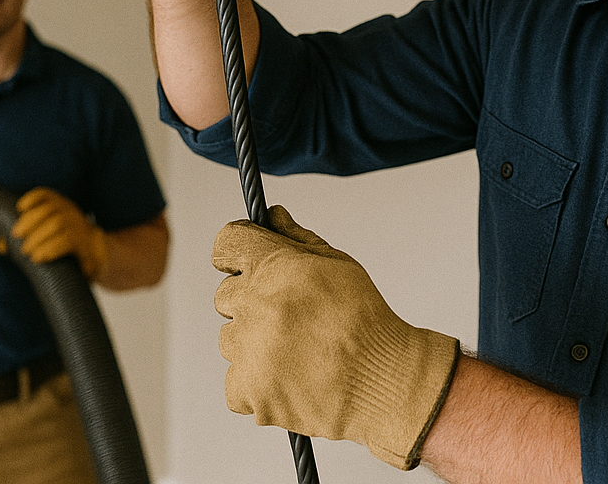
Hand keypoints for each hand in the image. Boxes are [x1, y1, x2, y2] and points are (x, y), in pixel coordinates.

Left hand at [10, 187, 108, 279]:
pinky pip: (67, 241)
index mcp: (60, 206)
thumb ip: (23, 238)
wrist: (94, 256)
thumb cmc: (61, 244)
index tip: (19, 208)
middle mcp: (71, 212)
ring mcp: (79, 226)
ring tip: (25, 251)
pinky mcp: (84, 243)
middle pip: (50, 209)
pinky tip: (38, 257)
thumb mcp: (43, 237)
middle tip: (15, 236)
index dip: (32, 198)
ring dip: (38, 237)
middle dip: (29, 221)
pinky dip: (50, 248)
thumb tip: (1, 245)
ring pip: (58, 223)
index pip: (46, 195)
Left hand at [213, 206, 459, 469]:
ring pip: (229, 340)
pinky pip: (234, 382)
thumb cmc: (365, 320)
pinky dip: (256, 384)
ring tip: (295, 351)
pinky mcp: (248, 390)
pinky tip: (289, 379)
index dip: (235, 253)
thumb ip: (296, 238)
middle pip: (224, 295)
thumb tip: (271, 216)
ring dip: (252, 344)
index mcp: (274, 267)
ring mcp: (249, 350)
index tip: (244, 264)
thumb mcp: (338, 263)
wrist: (383, 381)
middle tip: (288, 316)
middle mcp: (255, 305)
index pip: (226, 244)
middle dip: (250, 301)